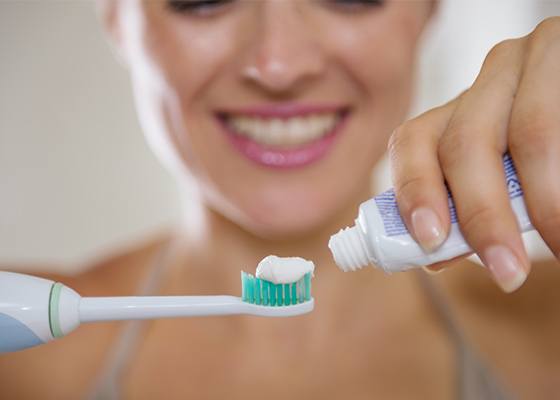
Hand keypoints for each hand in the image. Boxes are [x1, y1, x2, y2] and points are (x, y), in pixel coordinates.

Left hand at [388, 17, 559, 292]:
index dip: (415, 190)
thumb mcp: (508, 175)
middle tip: (507, 271)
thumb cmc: (547, 159)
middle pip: (464, 142)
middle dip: (483, 215)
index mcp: (461, 106)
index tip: (430, 241)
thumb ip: (471, 206)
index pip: (414, 140)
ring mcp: (536, 57)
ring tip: (559, 245)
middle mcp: (491, 74)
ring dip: (545, 203)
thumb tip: (434, 254)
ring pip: (527, 133)